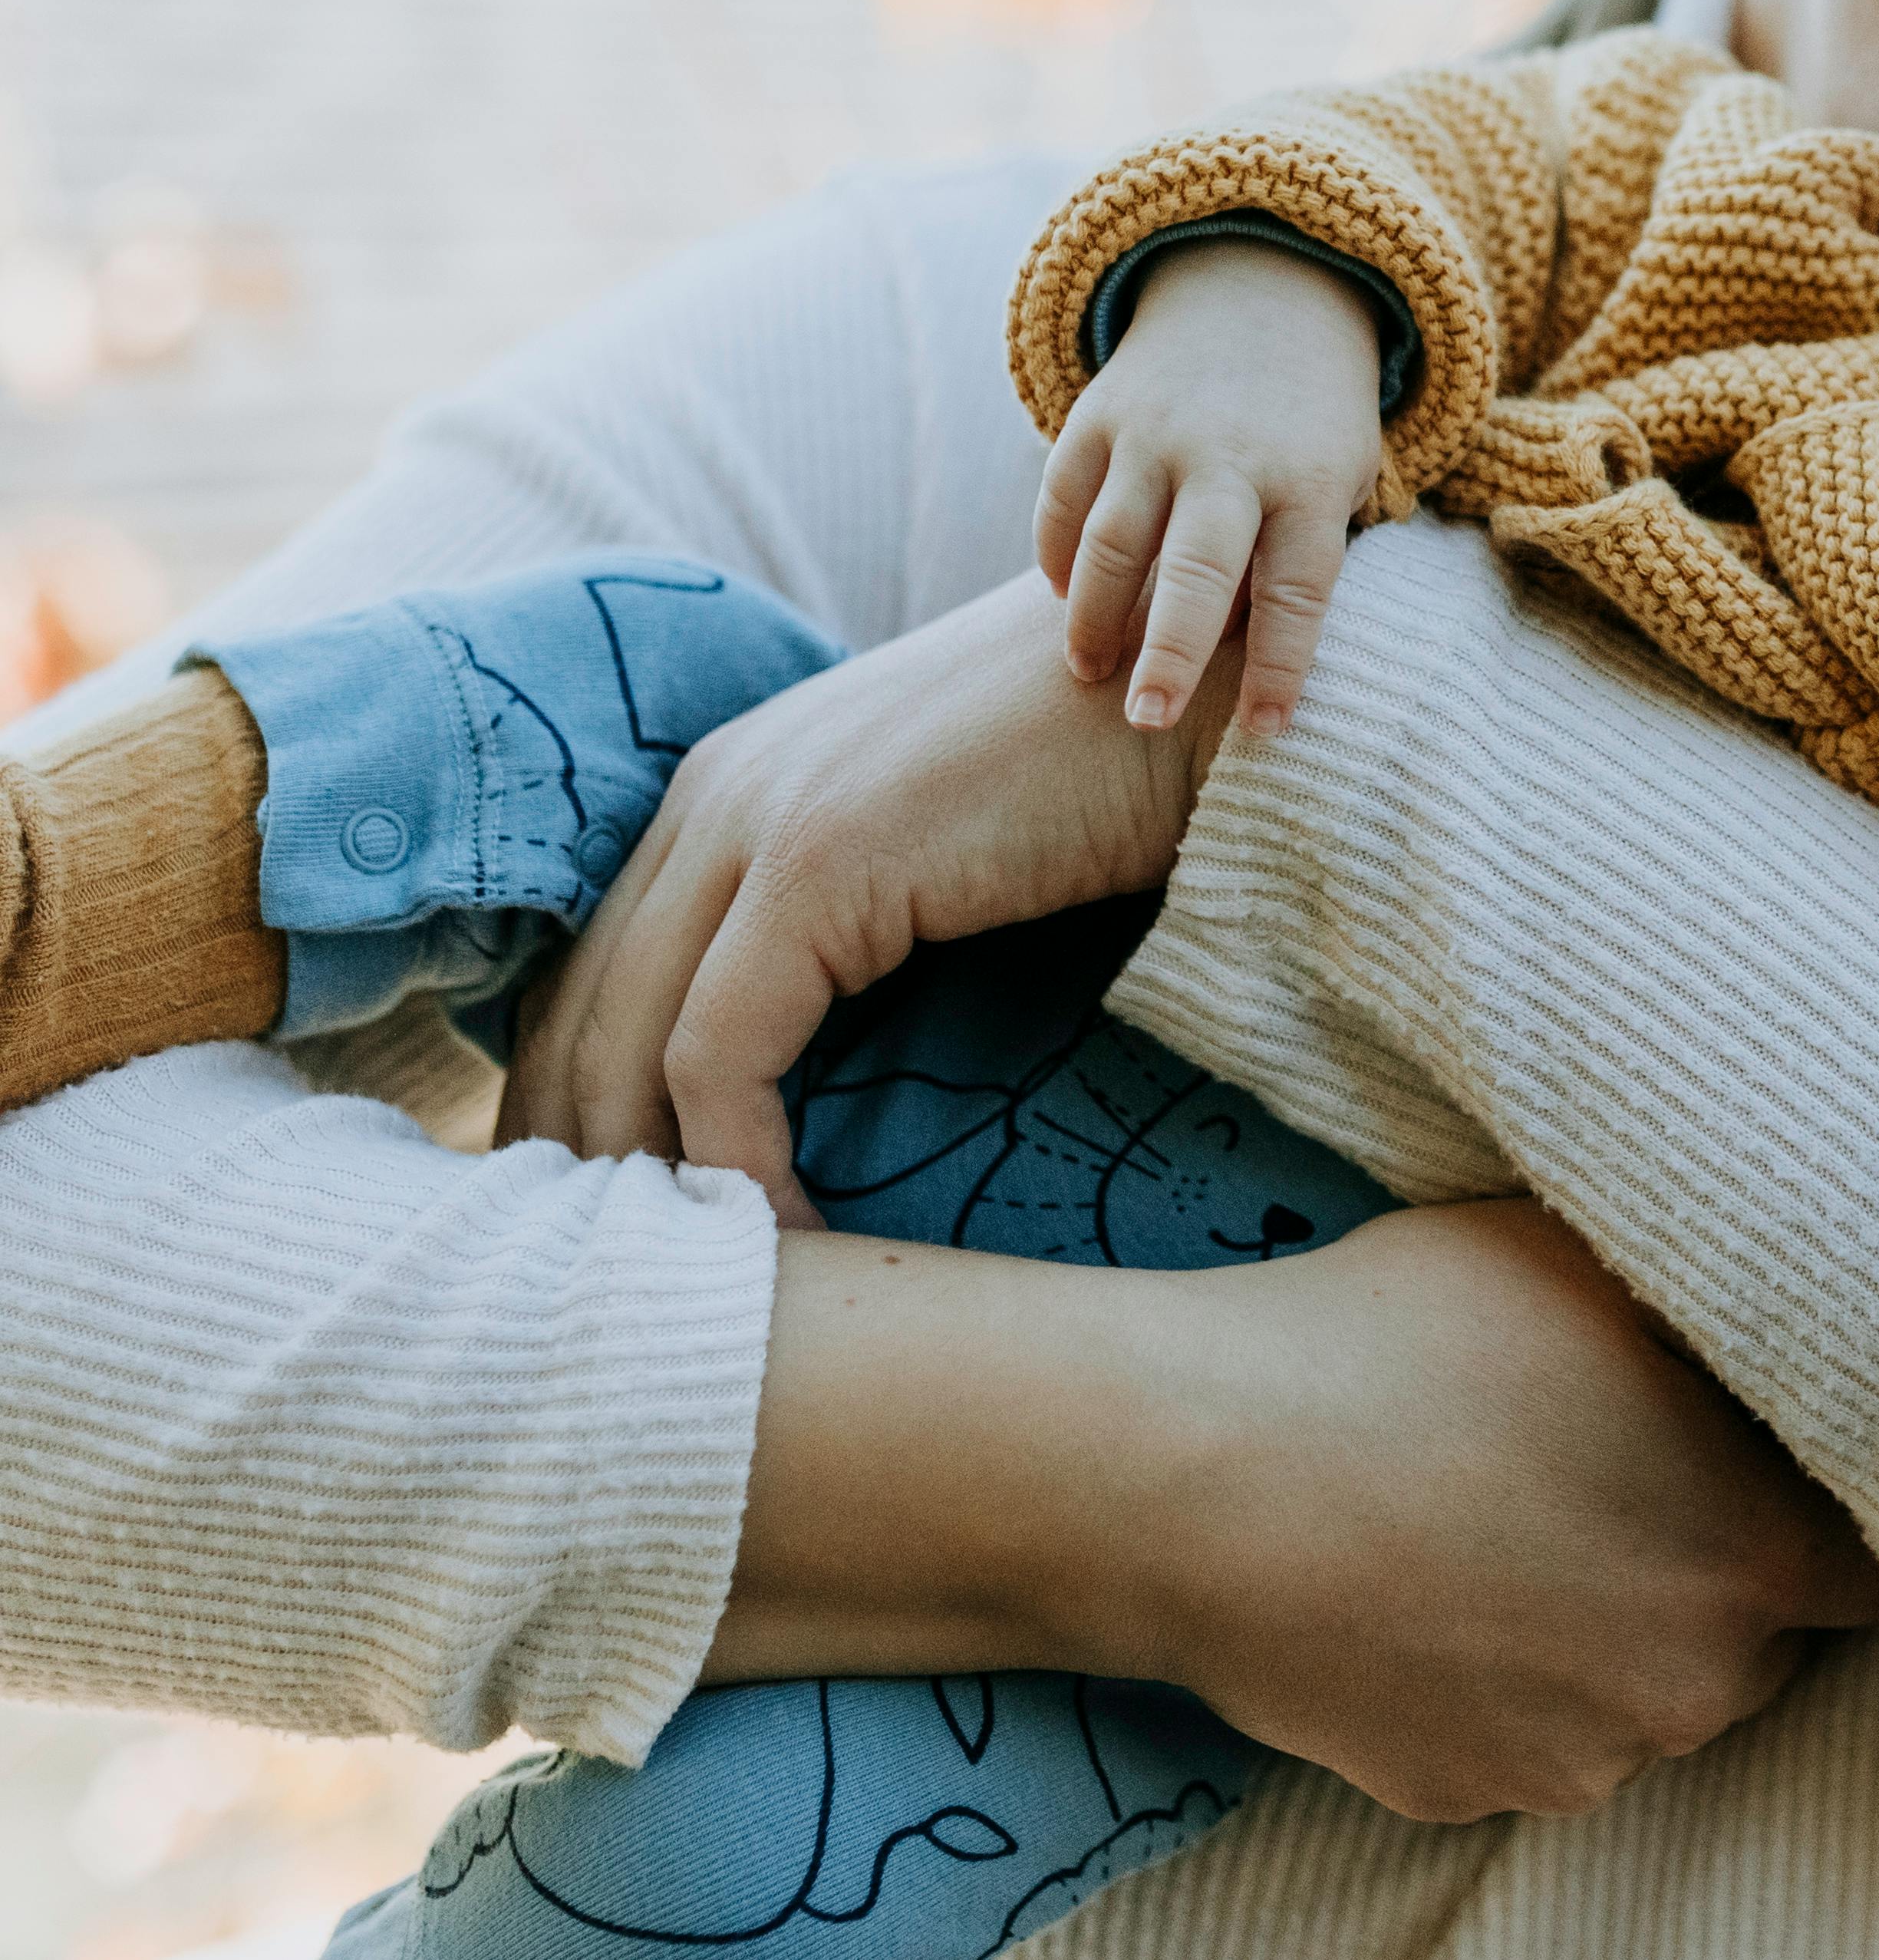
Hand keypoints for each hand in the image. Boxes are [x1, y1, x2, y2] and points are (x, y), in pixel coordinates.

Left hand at [499, 574, 1232, 1222]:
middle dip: (580, 1157)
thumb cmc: (1117, 772)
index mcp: (735, 781)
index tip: (618, 1218)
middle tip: (617, 1291)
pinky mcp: (818, 863)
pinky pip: (721, 1053)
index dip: (582, 1098)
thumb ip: (872, 911)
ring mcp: (759, 816)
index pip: (596, 966)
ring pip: (626, 1041)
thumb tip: (844, 1056)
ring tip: (690, 1289)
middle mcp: (717, 788)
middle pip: (582, 1008)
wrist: (1206, 680)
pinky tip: (787, 1239)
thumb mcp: (951, 842)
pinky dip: (736, 1163)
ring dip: (648, 1179)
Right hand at [712, 1202, 1878, 1822]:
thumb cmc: (1404, 1335)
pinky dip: (1502, 1675)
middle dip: (1715, 1564)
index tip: (1789, 1461)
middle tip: (1622, 1465)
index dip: (1838, 1509)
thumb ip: (1713, 1310)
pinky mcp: (1460, 1790)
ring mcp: (1573, 1757)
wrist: (1195, 1469)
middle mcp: (1692, 1685)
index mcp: (1755, 1558)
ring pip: (1639, 1691)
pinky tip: (1433, 1579)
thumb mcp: (1591, 1262)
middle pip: (1758, 1637)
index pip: (1878, 1570)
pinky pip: (1525, 1732)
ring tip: (1506, 1514)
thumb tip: (1784, 1300)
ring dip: (1607, 1626)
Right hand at [1035, 238, 1387, 740]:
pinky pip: (1062, 496)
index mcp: (1309, 481)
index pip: (1297, 590)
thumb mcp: (1345, 479)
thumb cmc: (1314, 427)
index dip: (1281, 665)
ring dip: (1093, 616)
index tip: (1265, 731)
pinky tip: (1061, 602)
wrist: (1268, 289)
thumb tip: (1254, 663)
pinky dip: (1055, 554)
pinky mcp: (1098, 413)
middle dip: (1168, 653)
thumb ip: (1304, 559)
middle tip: (1144, 720)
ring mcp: (1156, 432)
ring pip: (1110, 539)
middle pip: (1194, 569)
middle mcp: (1230, 457)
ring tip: (1087, 673)